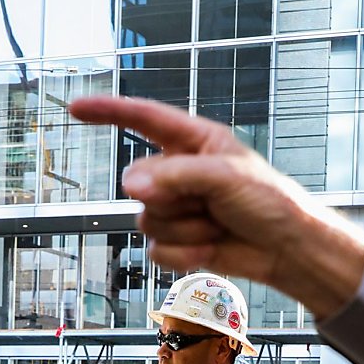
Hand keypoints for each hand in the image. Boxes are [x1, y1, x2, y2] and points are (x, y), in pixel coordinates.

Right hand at [67, 96, 363, 318]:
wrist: (287, 250)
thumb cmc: (270, 202)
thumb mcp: (224, 175)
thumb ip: (174, 175)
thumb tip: (131, 184)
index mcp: (193, 142)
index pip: (143, 118)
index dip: (108, 112)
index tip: (77, 108)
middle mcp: (179, 173)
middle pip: (139, 185)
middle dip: (172, 200)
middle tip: (208, 205)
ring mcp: (177, 209)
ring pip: (146, 221)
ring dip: (185, 231)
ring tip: (217, 227)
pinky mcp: (178, 242)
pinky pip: (157, 251)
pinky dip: (184, 254)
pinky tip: (212, 249)